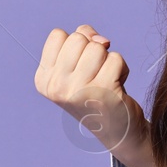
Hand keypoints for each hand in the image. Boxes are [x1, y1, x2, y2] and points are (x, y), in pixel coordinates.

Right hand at [35, 25, 149, 166]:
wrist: (116, 131)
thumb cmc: (95, 92)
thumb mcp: (77, 65)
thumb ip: (81, 39)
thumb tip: (102, 40)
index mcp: (44, 79)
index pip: (57, 35)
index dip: (75, 44)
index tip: (80, 65)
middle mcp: (56, 86)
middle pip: (78, 38)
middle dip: (92, 50)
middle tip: (95, 74)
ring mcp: (78, 90)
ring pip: (97, 46)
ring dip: (107, 60)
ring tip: (106, 79)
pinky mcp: (103, 91)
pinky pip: (116, 59)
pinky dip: (122, 69)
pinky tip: (116, 86)